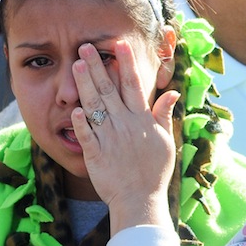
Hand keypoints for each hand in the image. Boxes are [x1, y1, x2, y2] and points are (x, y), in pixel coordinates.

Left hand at [71, 41, 178, 233]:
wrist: (140, 200)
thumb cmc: (154, 171)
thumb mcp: (165, 141)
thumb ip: (163, 115)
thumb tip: (171, 92)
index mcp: (142, 120)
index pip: (133, 86)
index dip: (126, 64)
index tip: (119, 45)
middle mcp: (125, 125)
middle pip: (109, 91)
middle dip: (97, 67)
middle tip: (85, 46)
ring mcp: (109, 139)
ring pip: (95, 107)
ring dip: (85, 86)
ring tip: (76, 65)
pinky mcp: (96, 155)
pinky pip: (87, 135)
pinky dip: (81, 122)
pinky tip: (74, 107)